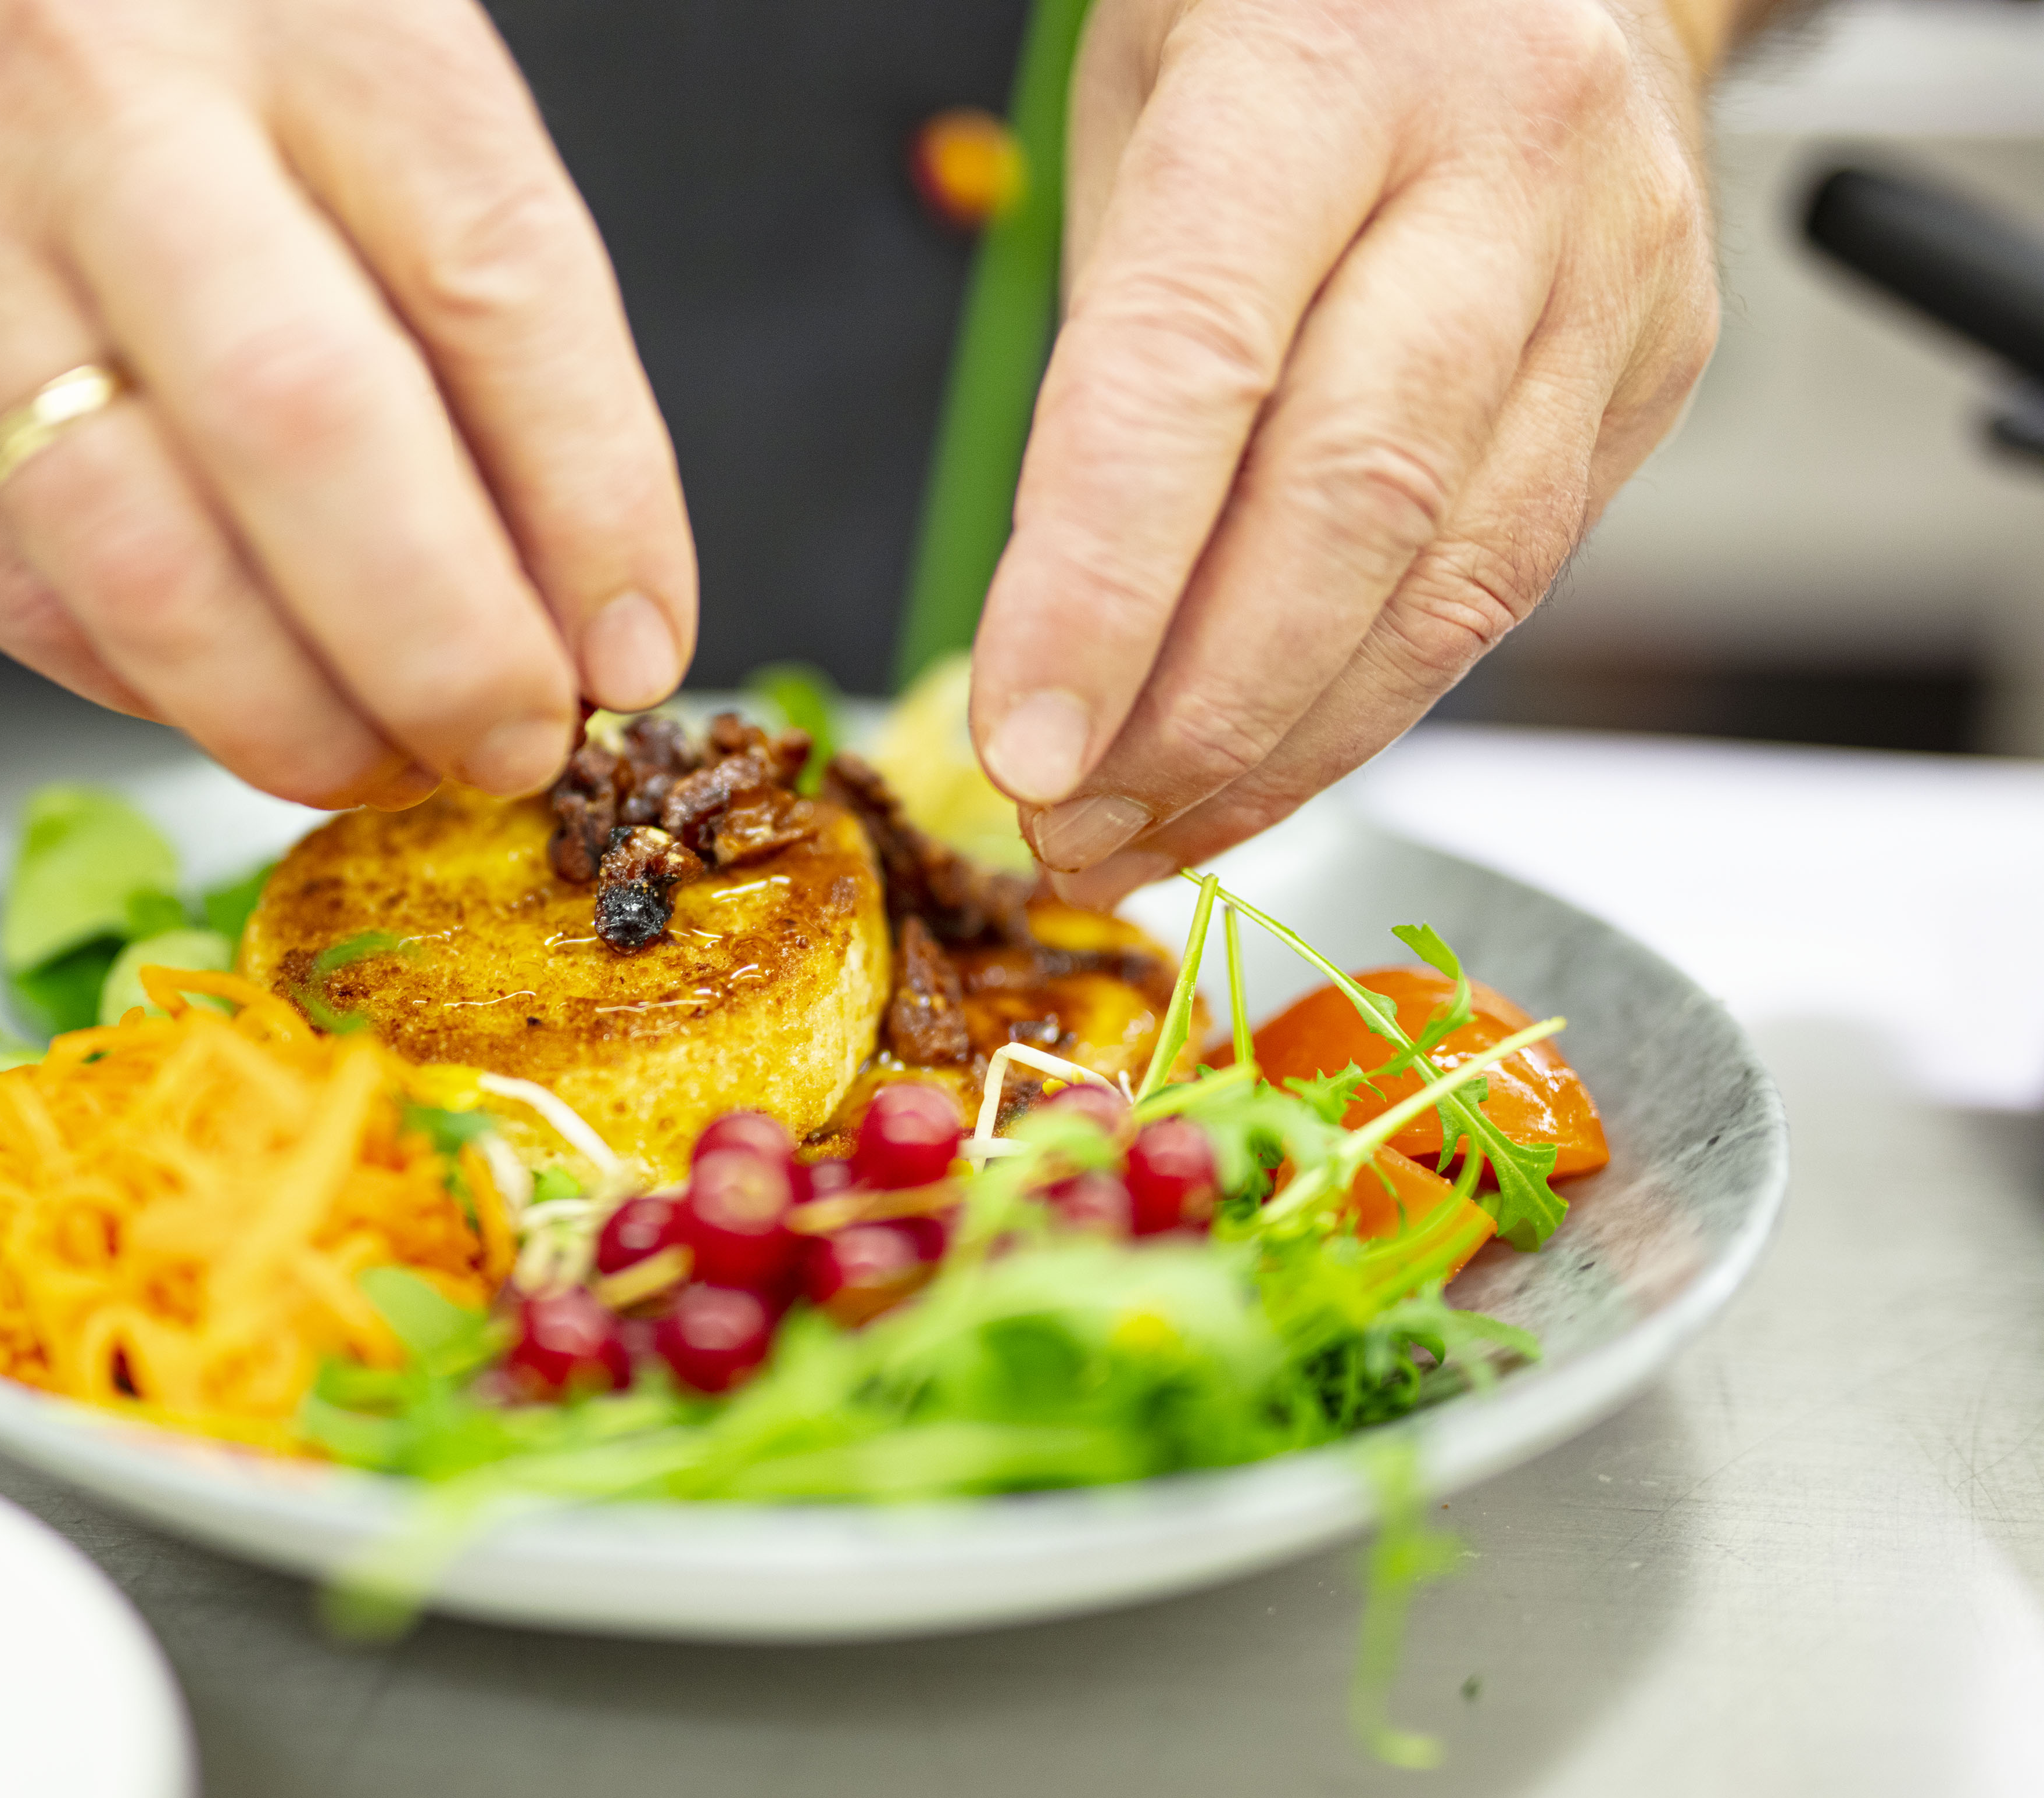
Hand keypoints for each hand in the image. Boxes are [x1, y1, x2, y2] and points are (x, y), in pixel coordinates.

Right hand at [0, 0, 693, 806]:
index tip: (632, 646)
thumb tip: (589, 594)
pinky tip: (225, 688)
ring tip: (383, 754)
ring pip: (144, 562)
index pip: (491, 277)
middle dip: (444, 646)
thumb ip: (473, 289)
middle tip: (512, 741)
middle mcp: (90, 103)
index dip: (594, 502)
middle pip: (310, 429)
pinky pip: (10, 591)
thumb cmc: (133, 13)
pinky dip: (152, 682)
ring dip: (297, 714)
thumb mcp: (350, 61)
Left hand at [969, 0, 1732, 900]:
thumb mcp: (1139, 104)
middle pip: (1349, 500)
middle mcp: (1506, 160)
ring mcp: (1610, 272)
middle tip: (1071, 822)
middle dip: (1194, 711)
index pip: (1196, 364)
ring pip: (1446, 579)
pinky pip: (1502, 582)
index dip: (1103, 581)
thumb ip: (1113, 350)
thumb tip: (1062, 628)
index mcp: (1330, 65)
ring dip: (1278, 748)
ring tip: (1142, 833)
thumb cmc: (1295, 12)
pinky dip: (1367, 703)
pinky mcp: (1655, 371)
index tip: (1025, 736)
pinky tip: (1263, 769)